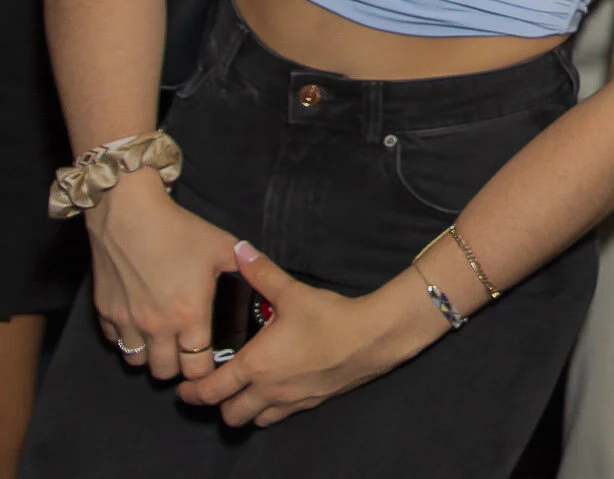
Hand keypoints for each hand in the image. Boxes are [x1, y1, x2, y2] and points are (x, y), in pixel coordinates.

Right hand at [84, 170, 239, 381]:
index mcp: (190, 316)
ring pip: (136, 361)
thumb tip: (260, 273)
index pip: (197, 367)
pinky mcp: (104, 313)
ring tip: (161, 341)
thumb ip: (245, 267)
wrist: (130, 216)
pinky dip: (126, 338)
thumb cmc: (180, 231)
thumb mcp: (223, 247)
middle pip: (164, 372)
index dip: (205, 370)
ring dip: (150, 356)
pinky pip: (115, 341)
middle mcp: (156, 327)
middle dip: (177, 368)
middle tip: (184, 353)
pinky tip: (138, 323)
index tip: (208, 361)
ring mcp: (127, 322)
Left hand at [178, 242, 441, 426]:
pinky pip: (281, 417)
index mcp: (255, 366)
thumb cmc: (329, 317)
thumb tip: (239, 249)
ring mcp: (291, 401)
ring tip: (244, 392)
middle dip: (218, 405)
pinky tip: (276, 390)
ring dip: (245, 410)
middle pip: (229, 415)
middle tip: (215, 389)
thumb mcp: (293, 292)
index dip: (192, 392)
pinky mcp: (312, 403)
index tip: (183, 388)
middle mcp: (268, 390)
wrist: (372, 337)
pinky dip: (270, 410)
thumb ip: (262, 273)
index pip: (211, 390)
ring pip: (255, 420)